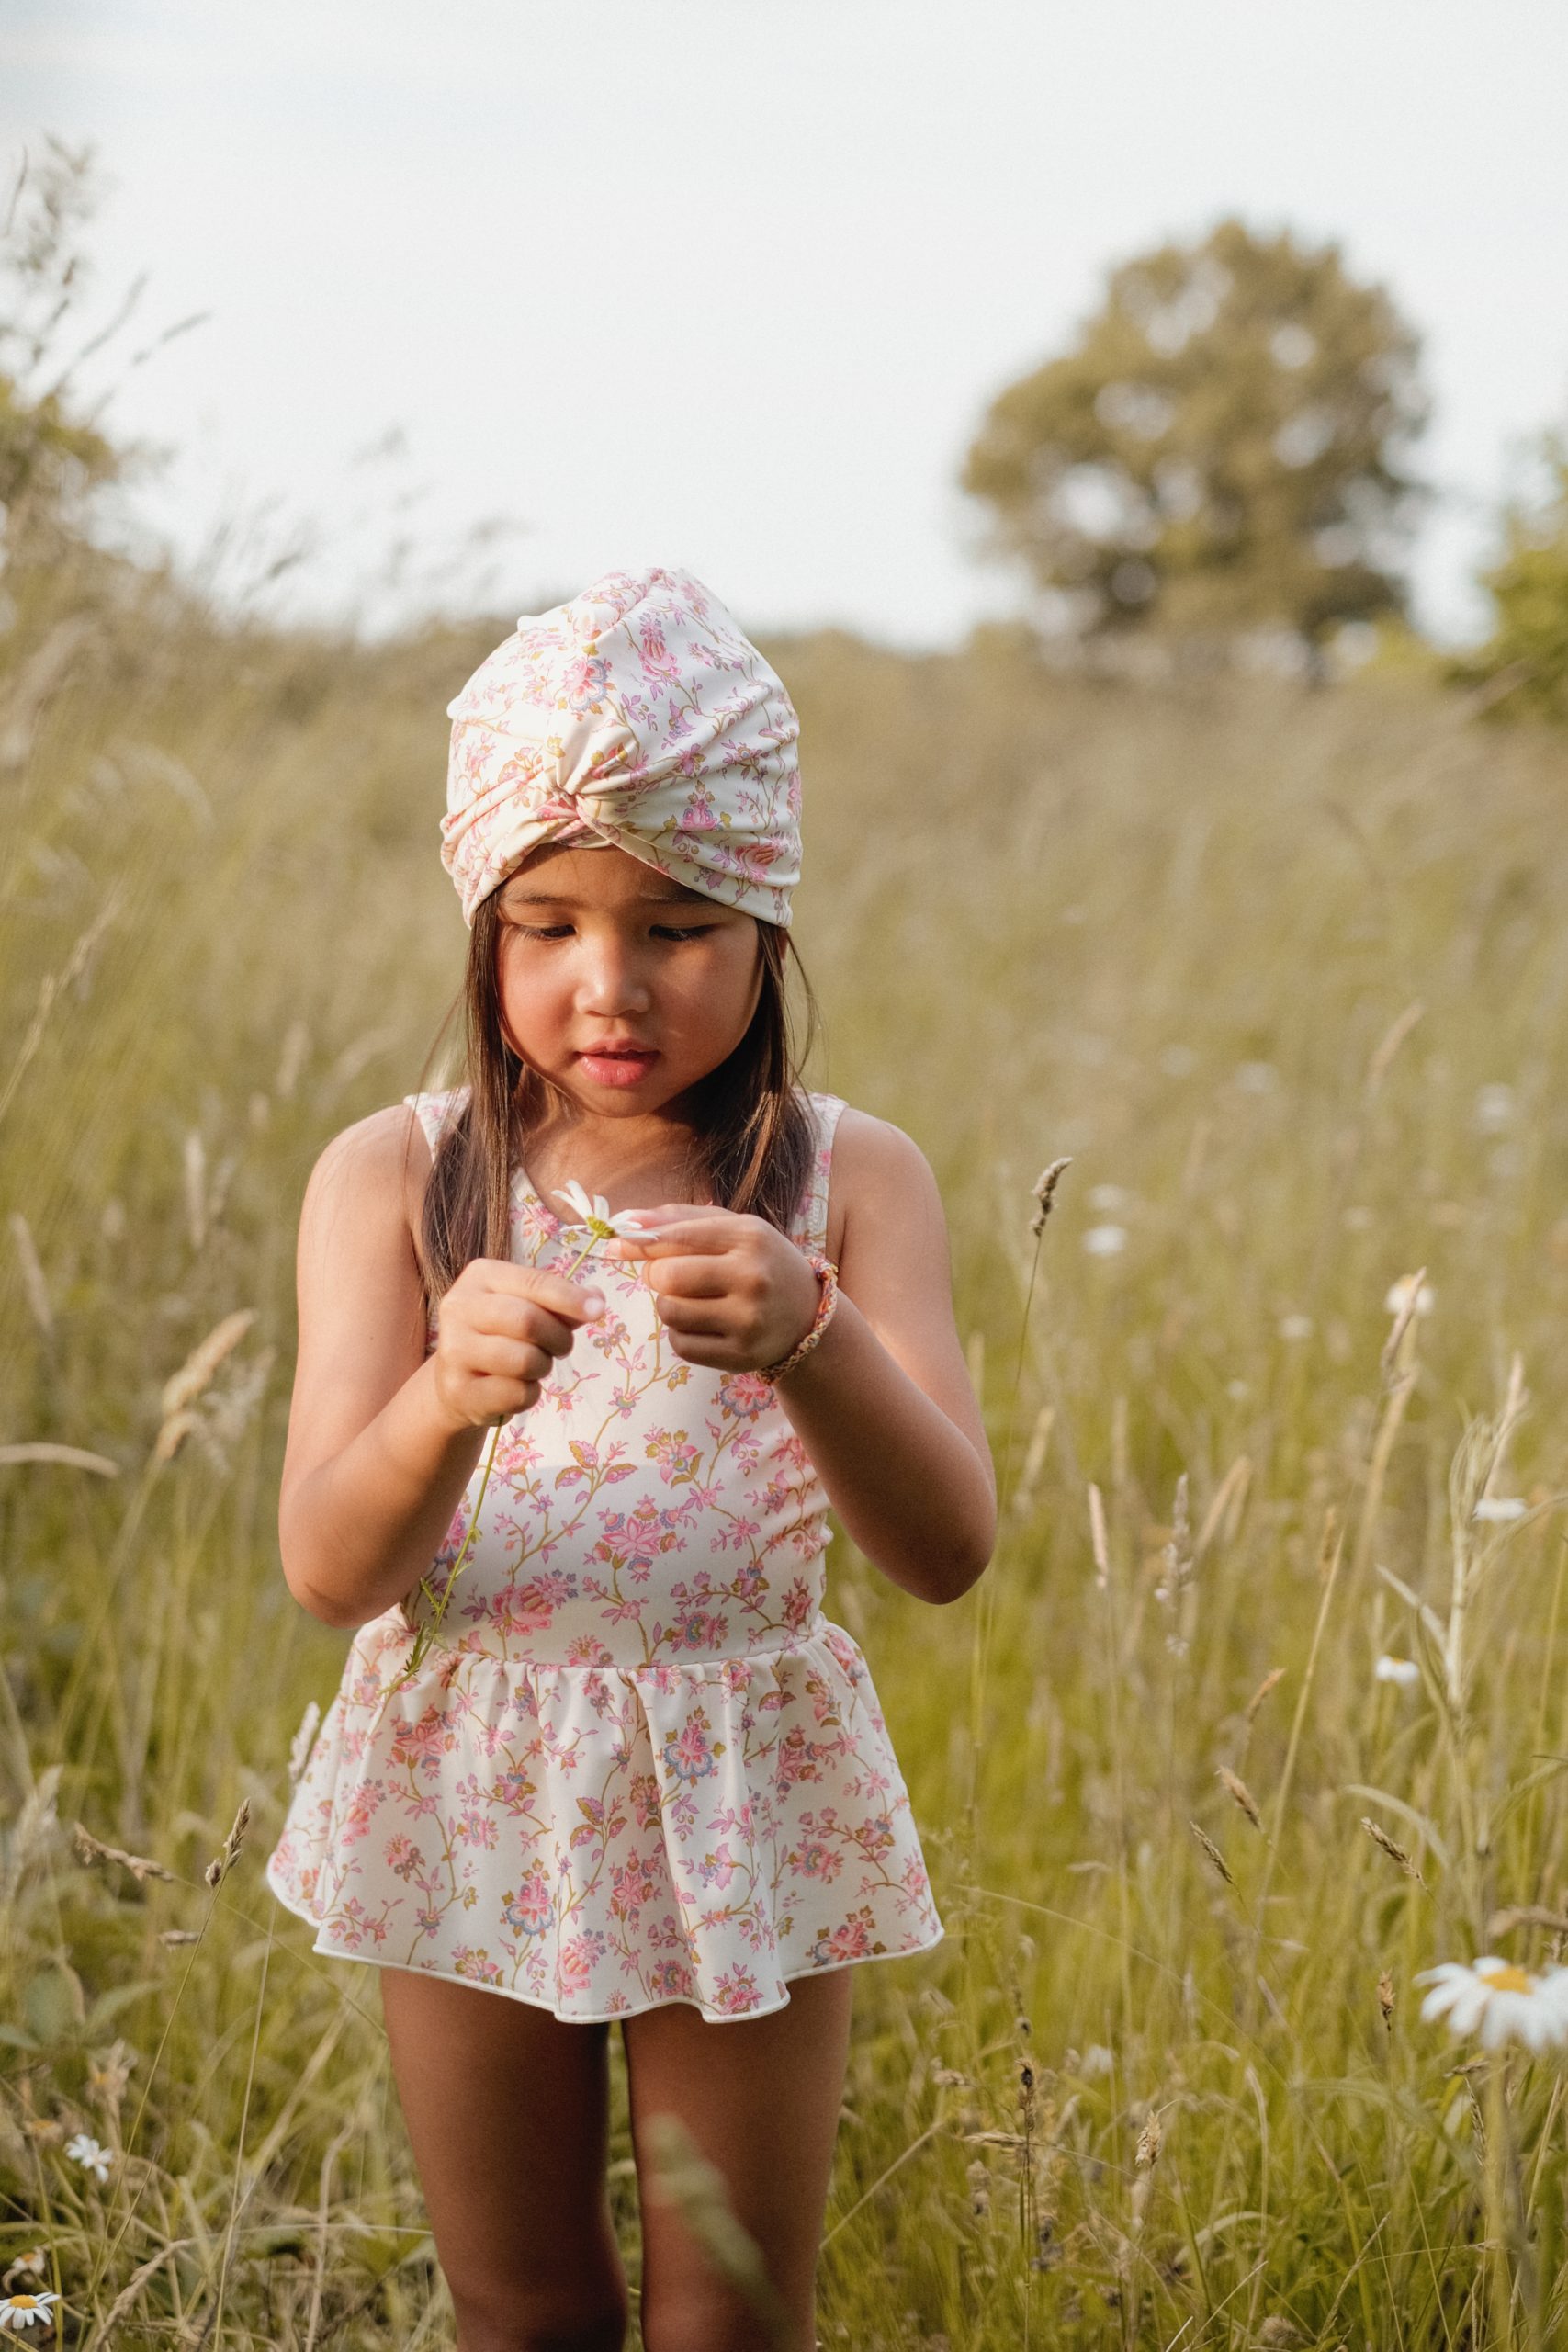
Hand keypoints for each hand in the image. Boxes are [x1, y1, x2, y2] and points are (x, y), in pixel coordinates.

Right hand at [430, 1257, 604, 1431]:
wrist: (458, 1381)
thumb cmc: (500, 1334)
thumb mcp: (526, 1307)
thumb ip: (559, 1303)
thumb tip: (596, 1299)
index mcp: (480, 1276)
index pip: (533, 1281)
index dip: (569, 1297)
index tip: (598, 1310)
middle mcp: (459, 1308)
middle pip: (528, 1321)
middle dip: (558, 1338)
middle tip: (562, 1347)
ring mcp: (454, 1350)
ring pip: (524, 1360)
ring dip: (543, 1366)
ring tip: (534, 1365)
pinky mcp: (459, 1390)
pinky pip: (517, 1393)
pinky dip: (530, 1393)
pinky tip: (517, 1386)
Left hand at [603, 1205, 821, 1372]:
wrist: (808, 1316)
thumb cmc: (760, 1263)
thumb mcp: (734, 1229)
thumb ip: (679, 1219)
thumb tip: (625, 1221)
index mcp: (750, 1236)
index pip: (677, 1236)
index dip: (638, 1242)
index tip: (617, 1244)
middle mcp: (753, 1277)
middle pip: (667, 1277)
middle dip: (656, 1275)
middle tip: (669, 1276)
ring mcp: (748, 1320)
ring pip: (670, 1312)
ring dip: (670, 1305)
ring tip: (693, 1300)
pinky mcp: (740, 1356)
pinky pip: (681, 1345)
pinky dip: (682, 1334)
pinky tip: (705, 1325)